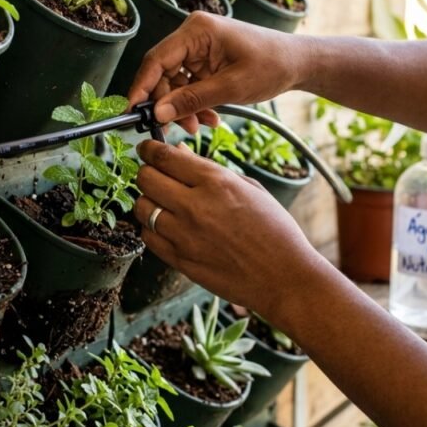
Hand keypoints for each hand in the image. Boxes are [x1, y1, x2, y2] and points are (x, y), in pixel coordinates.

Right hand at [126, 12, 305, 133]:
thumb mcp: (231, 88)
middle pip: (162, 72)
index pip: (156, 59)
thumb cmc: (272, 66)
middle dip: (168, 103)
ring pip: (174, 82)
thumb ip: (192, 100)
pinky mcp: (206, 60)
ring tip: (198, 125)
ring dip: (183, 107)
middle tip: (174, 127)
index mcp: (197, 30)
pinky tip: (208, 117)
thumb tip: (158, 113)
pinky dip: (194, 103)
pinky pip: (189, 84)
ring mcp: (199, 47)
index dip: (141, 87)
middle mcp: (193, 34)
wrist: (298, 63)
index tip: (132, 112)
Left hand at [132, 140, 321, 315]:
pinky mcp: (180, 260)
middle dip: (148, 172)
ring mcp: (184, 236)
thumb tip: (180, 153)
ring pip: (142, 208)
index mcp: (216, 182)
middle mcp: (195, 206)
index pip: (165, 157)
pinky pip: (149, 237)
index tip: (147, 149)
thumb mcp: (250, 189)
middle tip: (156, 175)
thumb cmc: (275, 231)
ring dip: (148, 201)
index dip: (150, 149)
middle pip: (145, 179)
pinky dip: (153, 229)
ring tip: (163, 203)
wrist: (284, 277)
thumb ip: (210, 170)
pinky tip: (168, 227)